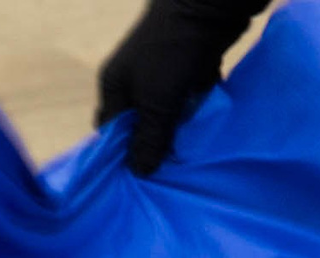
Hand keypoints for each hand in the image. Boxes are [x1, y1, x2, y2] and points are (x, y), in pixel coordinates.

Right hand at [94, 0, 263, 176]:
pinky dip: (195, 116)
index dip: (122, 154)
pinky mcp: (188, 71)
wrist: (208, 6)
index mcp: (115, 86)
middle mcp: (135, 82)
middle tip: (165, 172)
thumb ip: (149, 137)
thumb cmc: (171, 52)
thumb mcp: (157, 100)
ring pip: (166, 116)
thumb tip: (140, 173)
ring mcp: (162, 75)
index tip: (139, 178)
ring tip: (186, 159)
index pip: (111, 131)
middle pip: (140, 125)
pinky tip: (203, 133)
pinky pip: (188, 102)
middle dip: (152, 146)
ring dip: (177, 133)